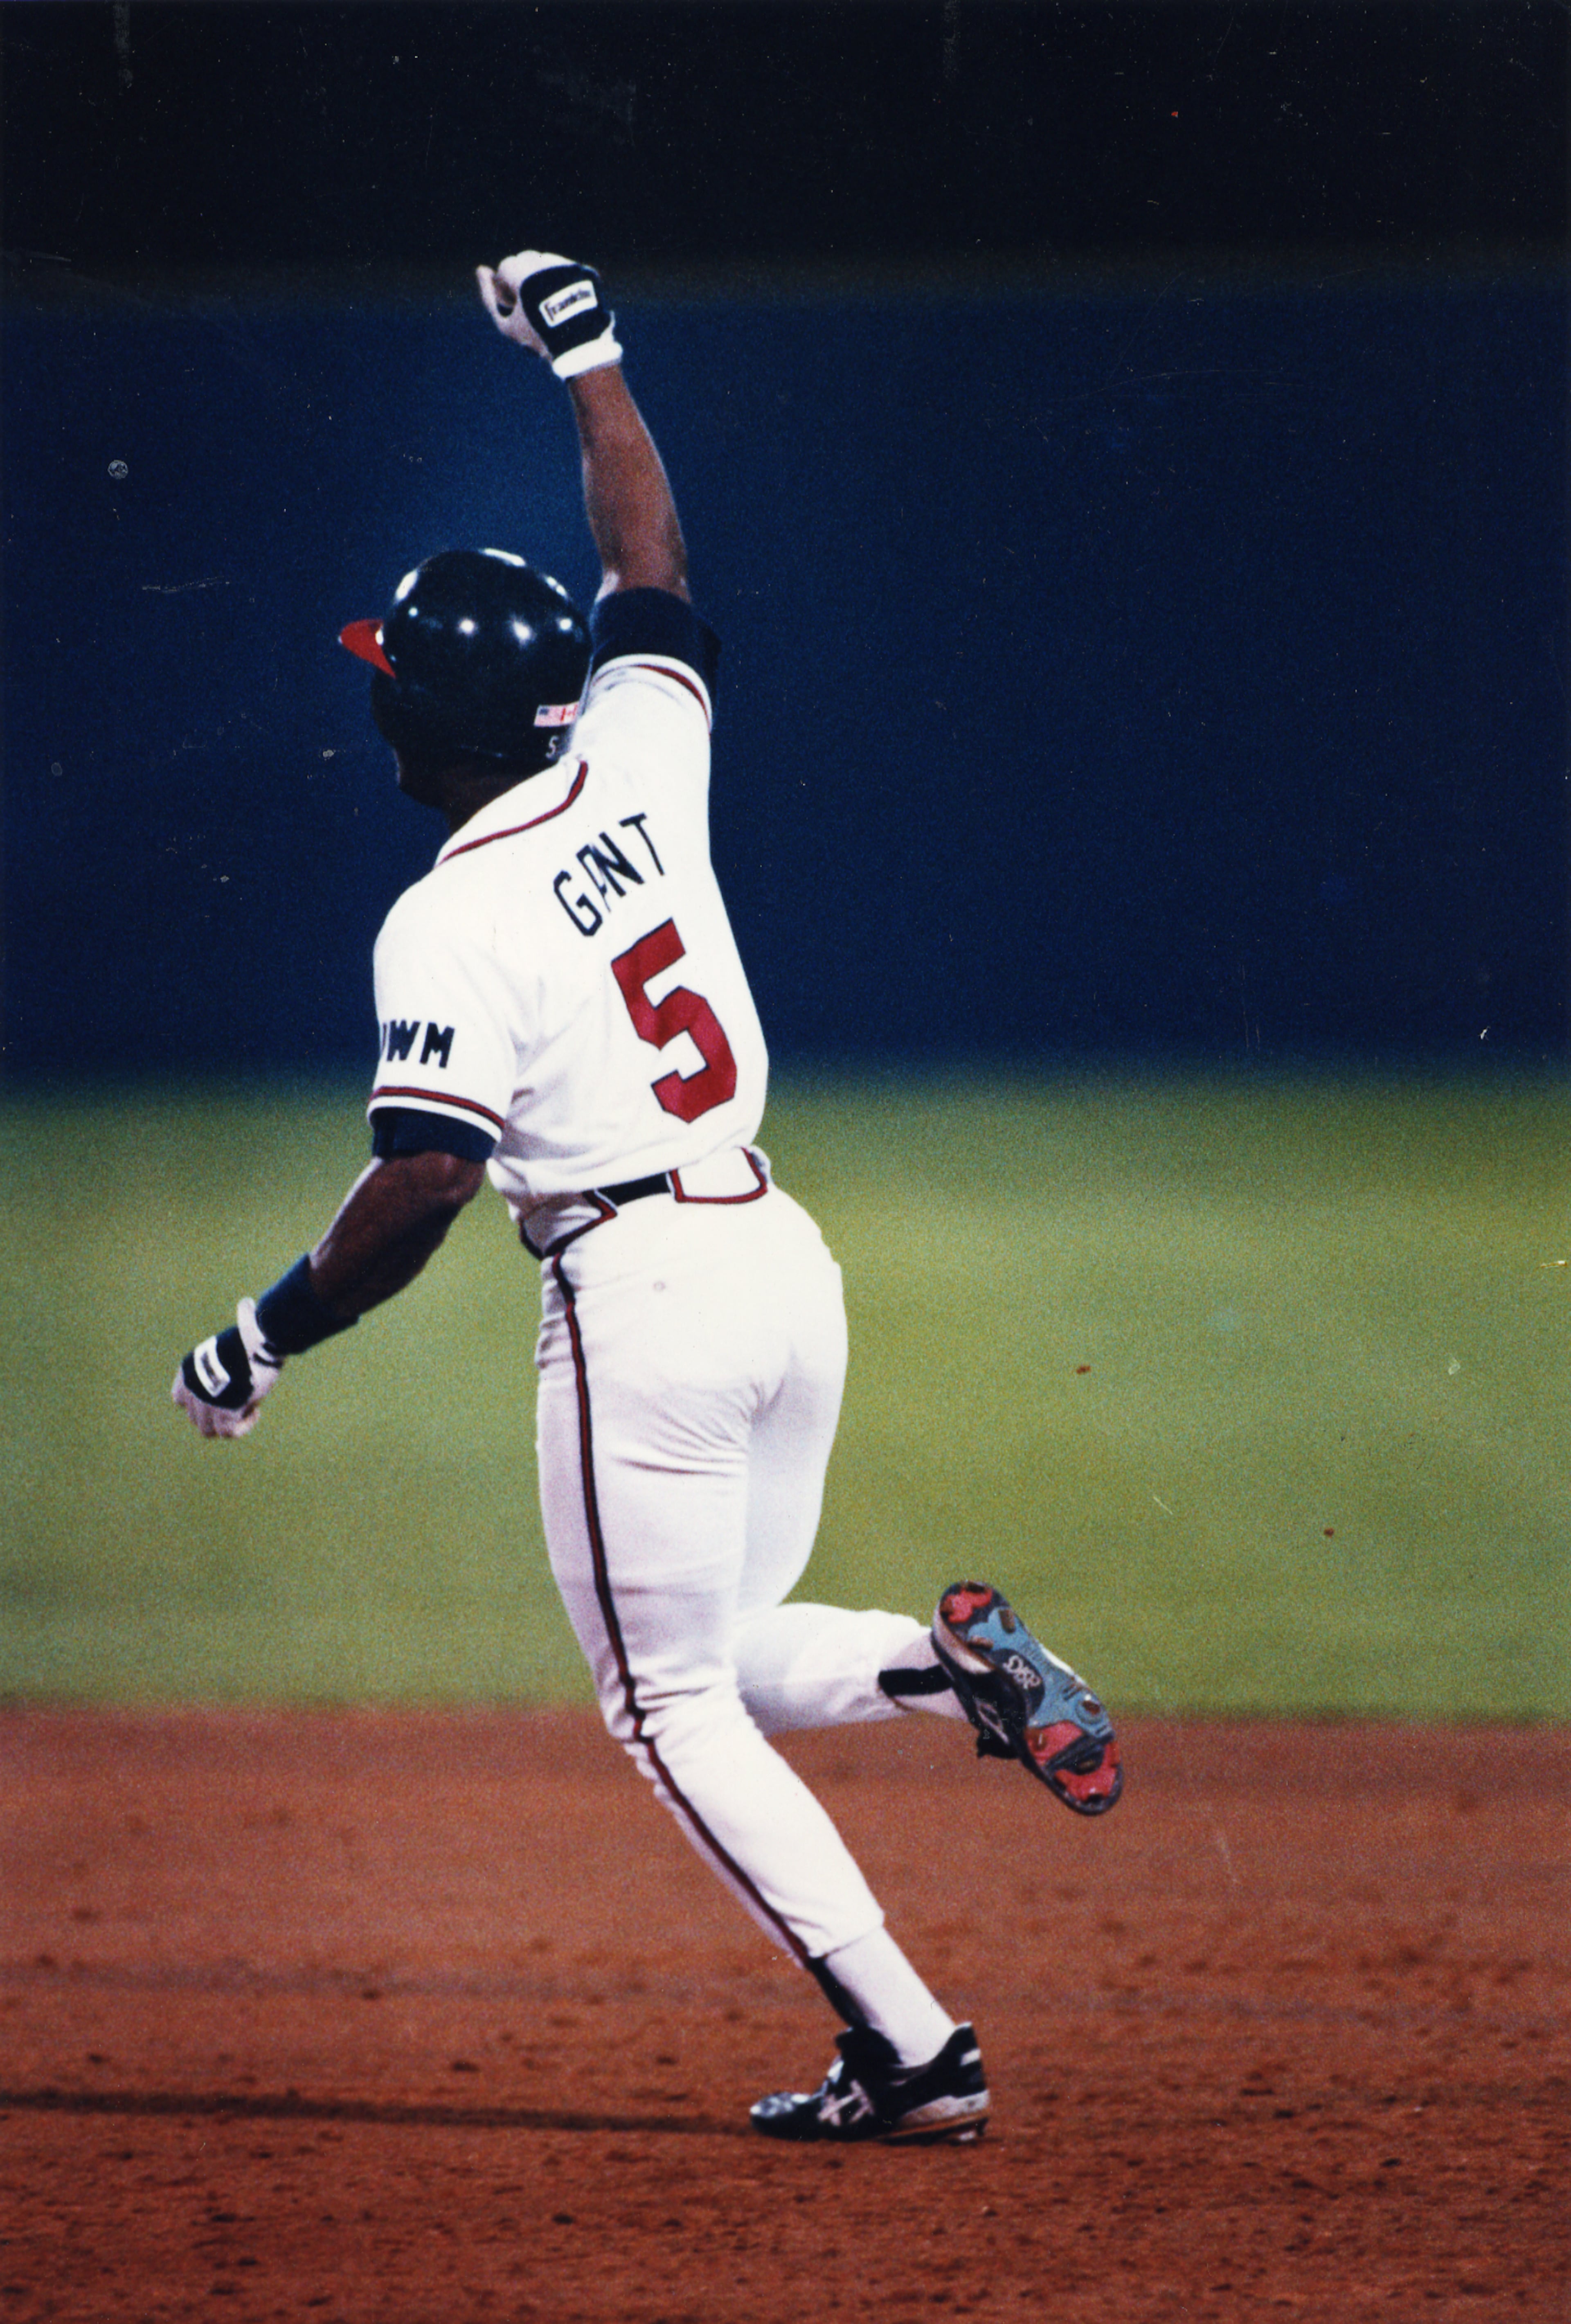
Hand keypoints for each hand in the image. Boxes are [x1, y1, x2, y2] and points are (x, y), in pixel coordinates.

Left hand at [172, 1298, 284, 1439]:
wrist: (259, 1346)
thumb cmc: (250, 1336)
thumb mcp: (234, 1335)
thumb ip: (234, 1330)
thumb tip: (247, 1304)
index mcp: (188, 1372)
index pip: (180, 1399)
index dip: (199, 1402)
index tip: (222, 1395)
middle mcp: (191, 1390)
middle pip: (196, 1417)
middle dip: (216, 1414)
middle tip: (237, 1402)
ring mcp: (205, 1405)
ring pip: (209, 1430)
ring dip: (227, 1423)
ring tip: (246, 1409)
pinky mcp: (224, 1417)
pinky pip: (229, 1433)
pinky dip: (243, 1426)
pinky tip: (255, 1412)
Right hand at [476, 249, 621, 377]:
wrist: (580, 345)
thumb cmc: (538, 337)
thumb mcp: (507, 325)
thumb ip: (489, 297)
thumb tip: (481, 271)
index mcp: (522, 272)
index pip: (504, 267)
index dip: (506, 290)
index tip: (514, 307)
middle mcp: (543, 261)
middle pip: (524, 260)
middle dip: (523, 279)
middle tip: (530, 305)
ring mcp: (564, 263)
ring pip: (545, 262)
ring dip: (542, 278)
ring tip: (550, 304)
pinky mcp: (582, 270)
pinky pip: (565, 269)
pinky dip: (562, 281)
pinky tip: (565, 301)